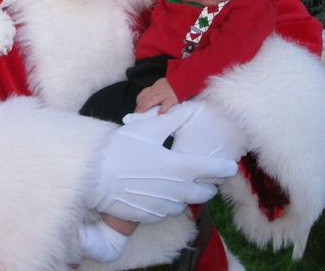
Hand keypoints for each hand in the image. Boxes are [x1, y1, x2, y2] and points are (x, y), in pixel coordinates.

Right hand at [88, 104, 237, 223]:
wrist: (95, 176)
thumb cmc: (121, 148)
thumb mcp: (148, 129)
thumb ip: (174, 120)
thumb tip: (191, 108)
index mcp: (181, 167)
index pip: (214, 170)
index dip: (225, 168)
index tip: (229, 165)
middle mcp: (178, 191)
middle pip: (205, 192)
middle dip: (208, 183)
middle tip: (203, 174)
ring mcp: (165, 206)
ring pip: (186, 202)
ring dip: (187, 193)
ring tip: (178, 181)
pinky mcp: (152, 216)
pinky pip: (168, 210)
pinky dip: (168, 202)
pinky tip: (158, 191)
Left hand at [136, 77, 178, 112]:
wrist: (182, 79)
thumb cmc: (171, 84)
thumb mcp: (160, 85)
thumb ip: (154, 91)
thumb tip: (147, 99)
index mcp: (154, 88)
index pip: (143, 94)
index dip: (138, 101)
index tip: (137, 107)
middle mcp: (157, 91)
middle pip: (146, 98)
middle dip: (140, 105)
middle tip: (136, 113)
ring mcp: (164, 95)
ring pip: (152, 100)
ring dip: (146, 106)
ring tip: (141, 113)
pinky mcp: (172, 99)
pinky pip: (166, 104)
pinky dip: (163, 108)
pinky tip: (159, 114)